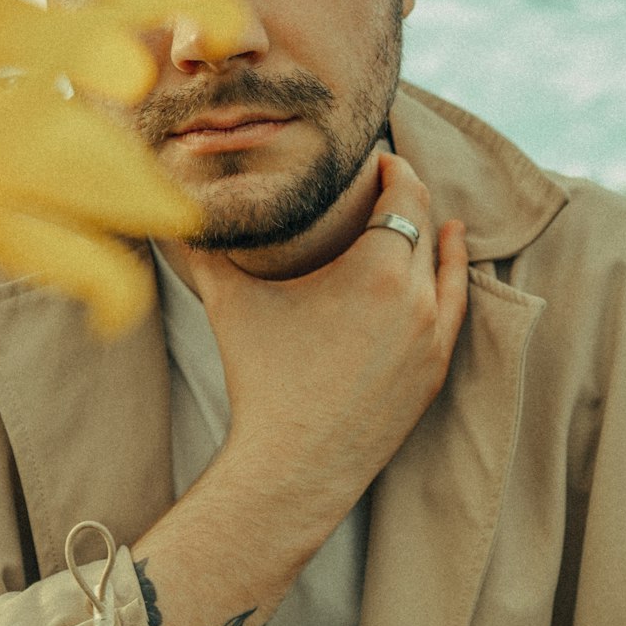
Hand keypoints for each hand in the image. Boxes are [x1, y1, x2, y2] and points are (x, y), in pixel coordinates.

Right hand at [186, 154, 467, 517]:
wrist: (294, 467)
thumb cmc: (264, 381)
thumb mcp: (230, 302)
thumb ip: (204, 249)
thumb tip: (170, 212)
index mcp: (379, 269)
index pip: (404, 195)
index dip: (397, 170)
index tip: (382, 159)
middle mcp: (418, 298)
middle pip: (426, 227)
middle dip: (412, 200)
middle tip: (394, 182)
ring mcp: (434, 338)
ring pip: (449, 271)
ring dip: (441, 241)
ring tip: (438, 222)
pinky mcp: (435, 372)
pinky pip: (455, 312)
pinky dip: (452, 284)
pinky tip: (446, 274)